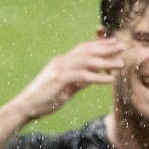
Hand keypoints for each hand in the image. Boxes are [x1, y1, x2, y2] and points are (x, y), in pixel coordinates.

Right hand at [11, 39, 125, 121]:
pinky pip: (83, 76)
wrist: (26, 106)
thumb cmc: (44, 99)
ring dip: (106, 62)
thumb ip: (79, 81)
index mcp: (62, 61)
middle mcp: (62, 61)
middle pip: (87, 50)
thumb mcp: (65, 88)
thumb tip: (93, 78)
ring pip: (87, 61)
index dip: (99, 45)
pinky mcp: (60, 80)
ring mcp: (60, 69)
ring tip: (121, 63)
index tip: (114, 43)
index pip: (83, 49)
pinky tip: (110, 79)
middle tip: (122, 46)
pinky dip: (98, 77)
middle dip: (106, 48)